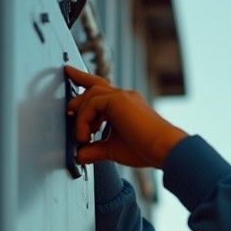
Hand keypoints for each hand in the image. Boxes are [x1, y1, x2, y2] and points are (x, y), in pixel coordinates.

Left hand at [66, 65, 187, 168]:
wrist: (163, 149)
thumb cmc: (146, 149)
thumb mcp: (113, 149)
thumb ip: (95, 150)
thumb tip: (79, 155)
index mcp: (125, 105)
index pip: (101, 90)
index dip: (83, 81)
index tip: (69, 74)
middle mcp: (124, 96)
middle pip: (94, 85)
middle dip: (76, 94)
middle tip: (67, 111)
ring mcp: (122, 96)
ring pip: (91, 94)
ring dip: (81, 115)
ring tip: (81, 136)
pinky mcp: (119, 99)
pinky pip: (93, 103)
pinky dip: (85, 120)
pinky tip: (86, 136)